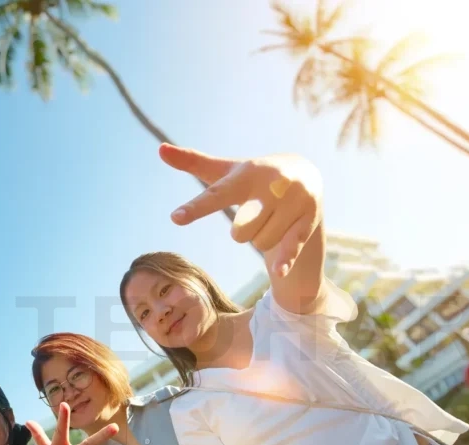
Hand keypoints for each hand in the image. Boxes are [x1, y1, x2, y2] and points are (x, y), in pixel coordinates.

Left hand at [161, 143, 322, 276]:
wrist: (307, 173)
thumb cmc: (253, 177)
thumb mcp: (227, 171)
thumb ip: (194, 162)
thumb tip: (160, 149)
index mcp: (247, 173)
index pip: (217, 195)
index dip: (196, 208)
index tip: (175, 218)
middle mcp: (272, 185)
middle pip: (240, 233)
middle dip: (242, 232)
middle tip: (255, 214)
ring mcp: (293, 202)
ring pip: (261, 243)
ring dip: (261, 238)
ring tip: (272, 218)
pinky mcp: (308, 219)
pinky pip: (290, 246)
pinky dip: (284, 259)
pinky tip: (278, 270)